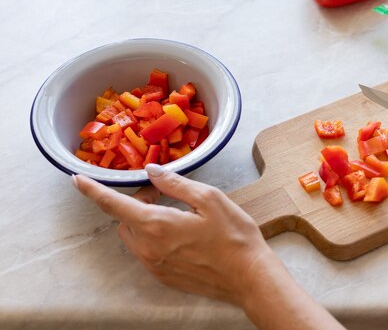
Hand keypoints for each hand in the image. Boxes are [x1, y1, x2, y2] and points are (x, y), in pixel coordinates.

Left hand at [73, 164, 344, 329]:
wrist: (248, 277)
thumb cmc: (234, 236)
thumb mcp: (209, 199)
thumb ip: (175, 183)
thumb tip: (152, 171)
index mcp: (156, 225)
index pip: (113, 205)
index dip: (93, 190)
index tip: (77, 180)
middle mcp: (148, 248)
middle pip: (124, 219)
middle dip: (135, 201)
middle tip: (161, 191)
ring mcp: (154, 265)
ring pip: (134, 235)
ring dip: (143, 219)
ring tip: (173, 211)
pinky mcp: (164, 277)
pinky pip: (147, 251)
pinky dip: (154, 236)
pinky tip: (181, 233)